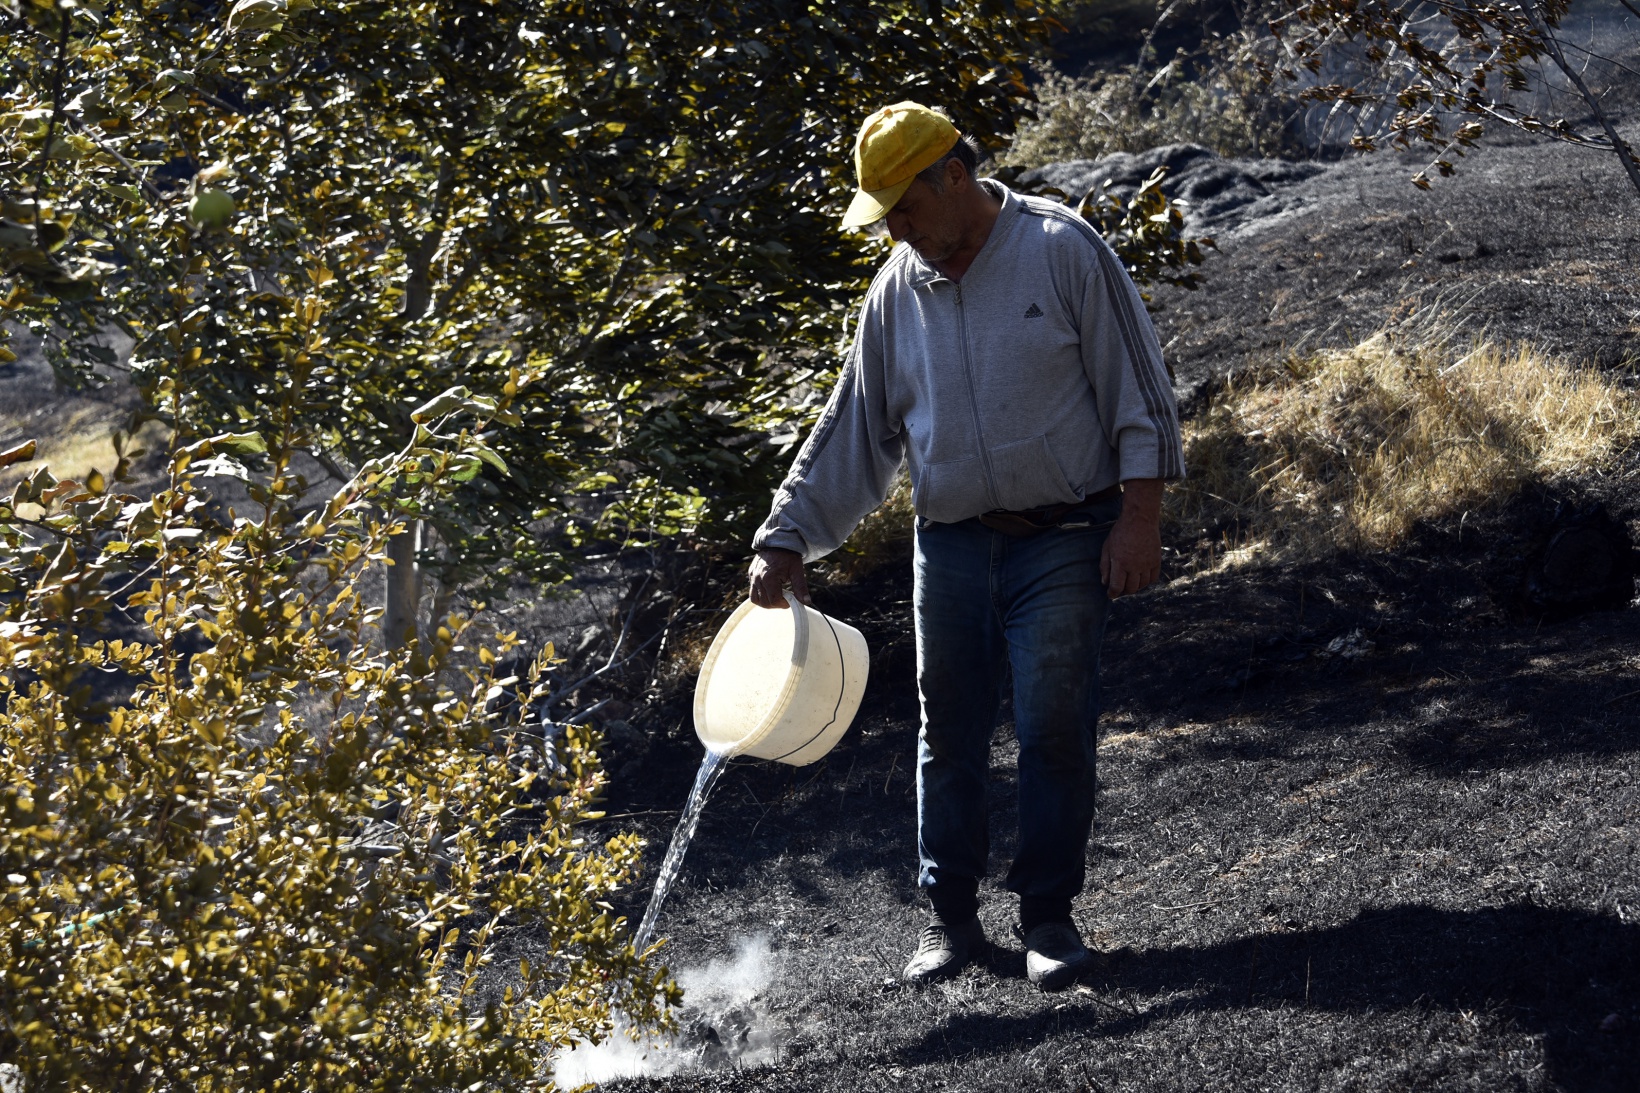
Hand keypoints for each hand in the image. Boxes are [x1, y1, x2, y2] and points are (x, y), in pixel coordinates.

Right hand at [748, 548, 810, 608]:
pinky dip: (760, 595)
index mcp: (769, 578)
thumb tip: (806, 602)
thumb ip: (800, 587)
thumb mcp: (797, 571)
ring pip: (755, 599)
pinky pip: (752, 592)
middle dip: (776, 604)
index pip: (774, 600)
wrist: (778, 542)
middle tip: (785, 598)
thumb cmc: (788, 556)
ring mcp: (753, 577)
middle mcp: (758, 578)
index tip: (791, 600)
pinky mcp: (751, 575)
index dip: (784, 604)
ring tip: (777, 596)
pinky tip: (770, 590)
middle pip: (764, 603)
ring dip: (766, 602)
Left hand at [1100, 479, 1162, 597]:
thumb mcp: (1107, 547)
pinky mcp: (1156, 561)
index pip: (1116, 587)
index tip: (1110, 594)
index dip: (1112, 594)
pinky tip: (1140, 578)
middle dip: (1123, 592)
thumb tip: (1105, 582)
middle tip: (1119, 589)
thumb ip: (1105, 566)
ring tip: (1129, 583)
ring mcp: (1147, 564)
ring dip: (1134, 588)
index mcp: (1120, 563)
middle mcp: (1135, 566)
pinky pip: (1153, 578)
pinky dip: (1146, 582)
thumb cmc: (1120, 532)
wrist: (1140, 519)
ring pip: (1142, 585)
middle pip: (1130, 589)